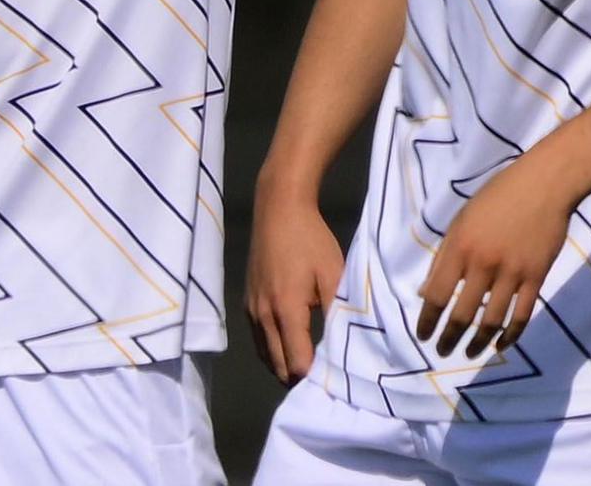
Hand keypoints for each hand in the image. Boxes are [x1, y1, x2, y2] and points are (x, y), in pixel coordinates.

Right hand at [246, 188, 344, 382]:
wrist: (278, 211)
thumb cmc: (311, 241)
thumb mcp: (333, 274)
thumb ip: (337, 311)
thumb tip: (343, 344)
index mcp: (286, 311)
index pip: (297, 363)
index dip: (314, 376)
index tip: (334, 378)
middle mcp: (263, 317)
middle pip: (278, 367)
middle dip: (299, 378)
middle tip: (324, 380)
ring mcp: (251, 311)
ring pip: (266, 357)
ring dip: (284, 367)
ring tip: (308, 370)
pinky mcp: (247, 304)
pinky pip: (258, 341)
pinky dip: (273, 353)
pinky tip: (290, 350)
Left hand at [416, 158, 575, 359]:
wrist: (544, 184)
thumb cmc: (497, 197)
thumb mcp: (461, 220)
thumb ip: (443, 257)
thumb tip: (426, 293)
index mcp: (460, 248)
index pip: (437, 296)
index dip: (428, 321)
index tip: (423, 336)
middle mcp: (484, 264)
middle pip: (462, 314)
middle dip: (449, 339)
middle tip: (444, 352)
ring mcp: (512, 273)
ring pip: (492, 321)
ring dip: (478, 343)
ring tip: (469, 353)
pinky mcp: (536, 277)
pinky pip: (522, 315)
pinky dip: (510, 335)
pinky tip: (500, 345)